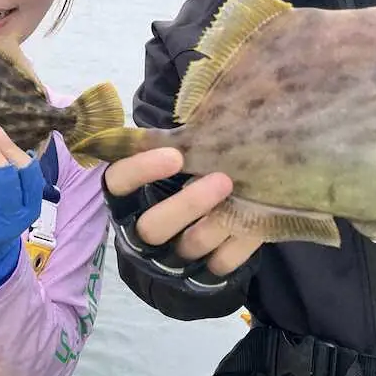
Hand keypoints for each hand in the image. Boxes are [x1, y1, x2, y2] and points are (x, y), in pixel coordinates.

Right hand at [104, 147, 261, 276]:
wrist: (197, 243)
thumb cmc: (185, 184)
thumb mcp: (172, 164)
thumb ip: (177, 144)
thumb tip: (203, 95)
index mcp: (126, 202)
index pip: (117, 184)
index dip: (140, 170)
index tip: (174, 154)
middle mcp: (140, 237)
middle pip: (152, 227)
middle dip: (187, 203)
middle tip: (223, 179)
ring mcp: (170, 263)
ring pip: (188, 247)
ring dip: (217, 223)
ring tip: (245, 198)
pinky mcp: (199, 280)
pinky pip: (220, 265)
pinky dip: (240, 244)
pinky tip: (257, 221)